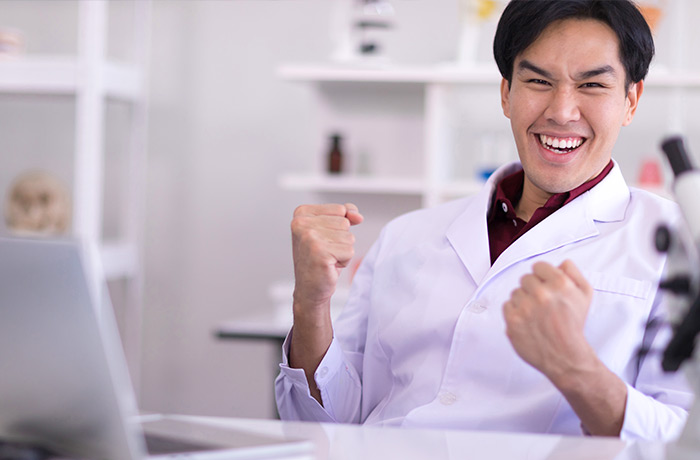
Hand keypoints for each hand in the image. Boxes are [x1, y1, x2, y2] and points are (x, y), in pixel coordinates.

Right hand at [291, 203, 362, 314]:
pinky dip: (344, 261)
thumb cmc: (318, 258)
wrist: (310, 288)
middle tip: (324, 251)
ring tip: (327, 258)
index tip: (322, 239)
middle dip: (340, 240)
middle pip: (344, 223)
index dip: (338, 228)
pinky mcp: (319, 252)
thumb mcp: (330, 230)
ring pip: (349, 237)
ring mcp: (309, 237)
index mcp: (302, 213)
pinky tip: (329, 265)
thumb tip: (357, 216)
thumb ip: (345, 214)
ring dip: (342, 251)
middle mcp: (302, 223)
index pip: (340, 209)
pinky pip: (349, 251)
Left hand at [503, 260, 594, 382]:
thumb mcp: (584, 295)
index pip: (538, 266)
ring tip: (536, 314)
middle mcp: (542, 294)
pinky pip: (507, 305)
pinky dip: (515, 312)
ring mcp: (526, 307)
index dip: (542, 276)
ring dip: (523, 301)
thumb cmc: (574, 326)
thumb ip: (573, 273)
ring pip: (515, 292)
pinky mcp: (513, 320)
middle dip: (533, 289)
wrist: (565, 356)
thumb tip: (561, 262)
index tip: (545, 286)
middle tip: (542, 304)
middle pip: (525, 279)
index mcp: (560, 284)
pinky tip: (527, 321)